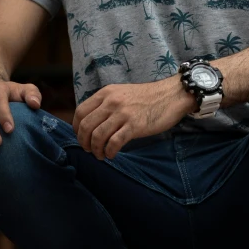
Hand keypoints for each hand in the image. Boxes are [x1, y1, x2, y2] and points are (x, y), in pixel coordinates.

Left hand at [72, 76, 196, 159]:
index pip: (80, 112)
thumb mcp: (122, 93)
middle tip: (90, 150)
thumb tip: (91, 122)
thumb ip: (106, 104)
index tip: (82, 137)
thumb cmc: (148, 97)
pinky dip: (109, 152)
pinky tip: (112, 155)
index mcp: (106, 93)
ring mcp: (123, 113)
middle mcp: (111, 102)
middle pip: (85, 126)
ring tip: (101, 155)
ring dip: (96, 150)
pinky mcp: (134, 125)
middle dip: (84, 142)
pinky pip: (113, 143)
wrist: (172, 95)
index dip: (76, 128)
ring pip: (97, 136)